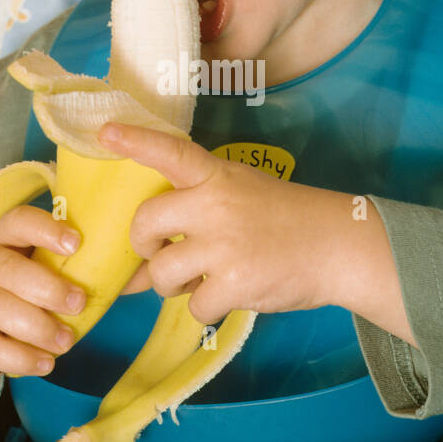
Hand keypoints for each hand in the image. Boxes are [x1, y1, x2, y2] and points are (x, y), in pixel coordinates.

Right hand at [0, 205, 86, 378]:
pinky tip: (45, 363)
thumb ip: (79, 266)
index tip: (76, 244)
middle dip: (47, 287)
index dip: (45, 229)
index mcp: (2, 236)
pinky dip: (19, 357)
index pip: (17, 221)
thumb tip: (141, 272)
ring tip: (66, 341)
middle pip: (6, 268)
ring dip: (37, 325)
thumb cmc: (20, 291)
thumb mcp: (40, 269)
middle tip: (79, 303)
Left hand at [99, 122, 335, 325]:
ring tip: (201, 279)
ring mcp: (224, 245)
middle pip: (145, 223)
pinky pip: (194, 306)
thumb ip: (192, 216)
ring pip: (162, 273)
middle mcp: (216, 205)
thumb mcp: (240, 195)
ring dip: (174, 285)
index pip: (171, 152)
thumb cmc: (283, 221)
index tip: (105, 133)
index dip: (135, 141)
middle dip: (144, 246)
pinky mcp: (235, 282)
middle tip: (162, 253)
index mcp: (218, 176)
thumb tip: (136, 269)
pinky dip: (207, 308)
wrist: (337, 246)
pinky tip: (229, 294)